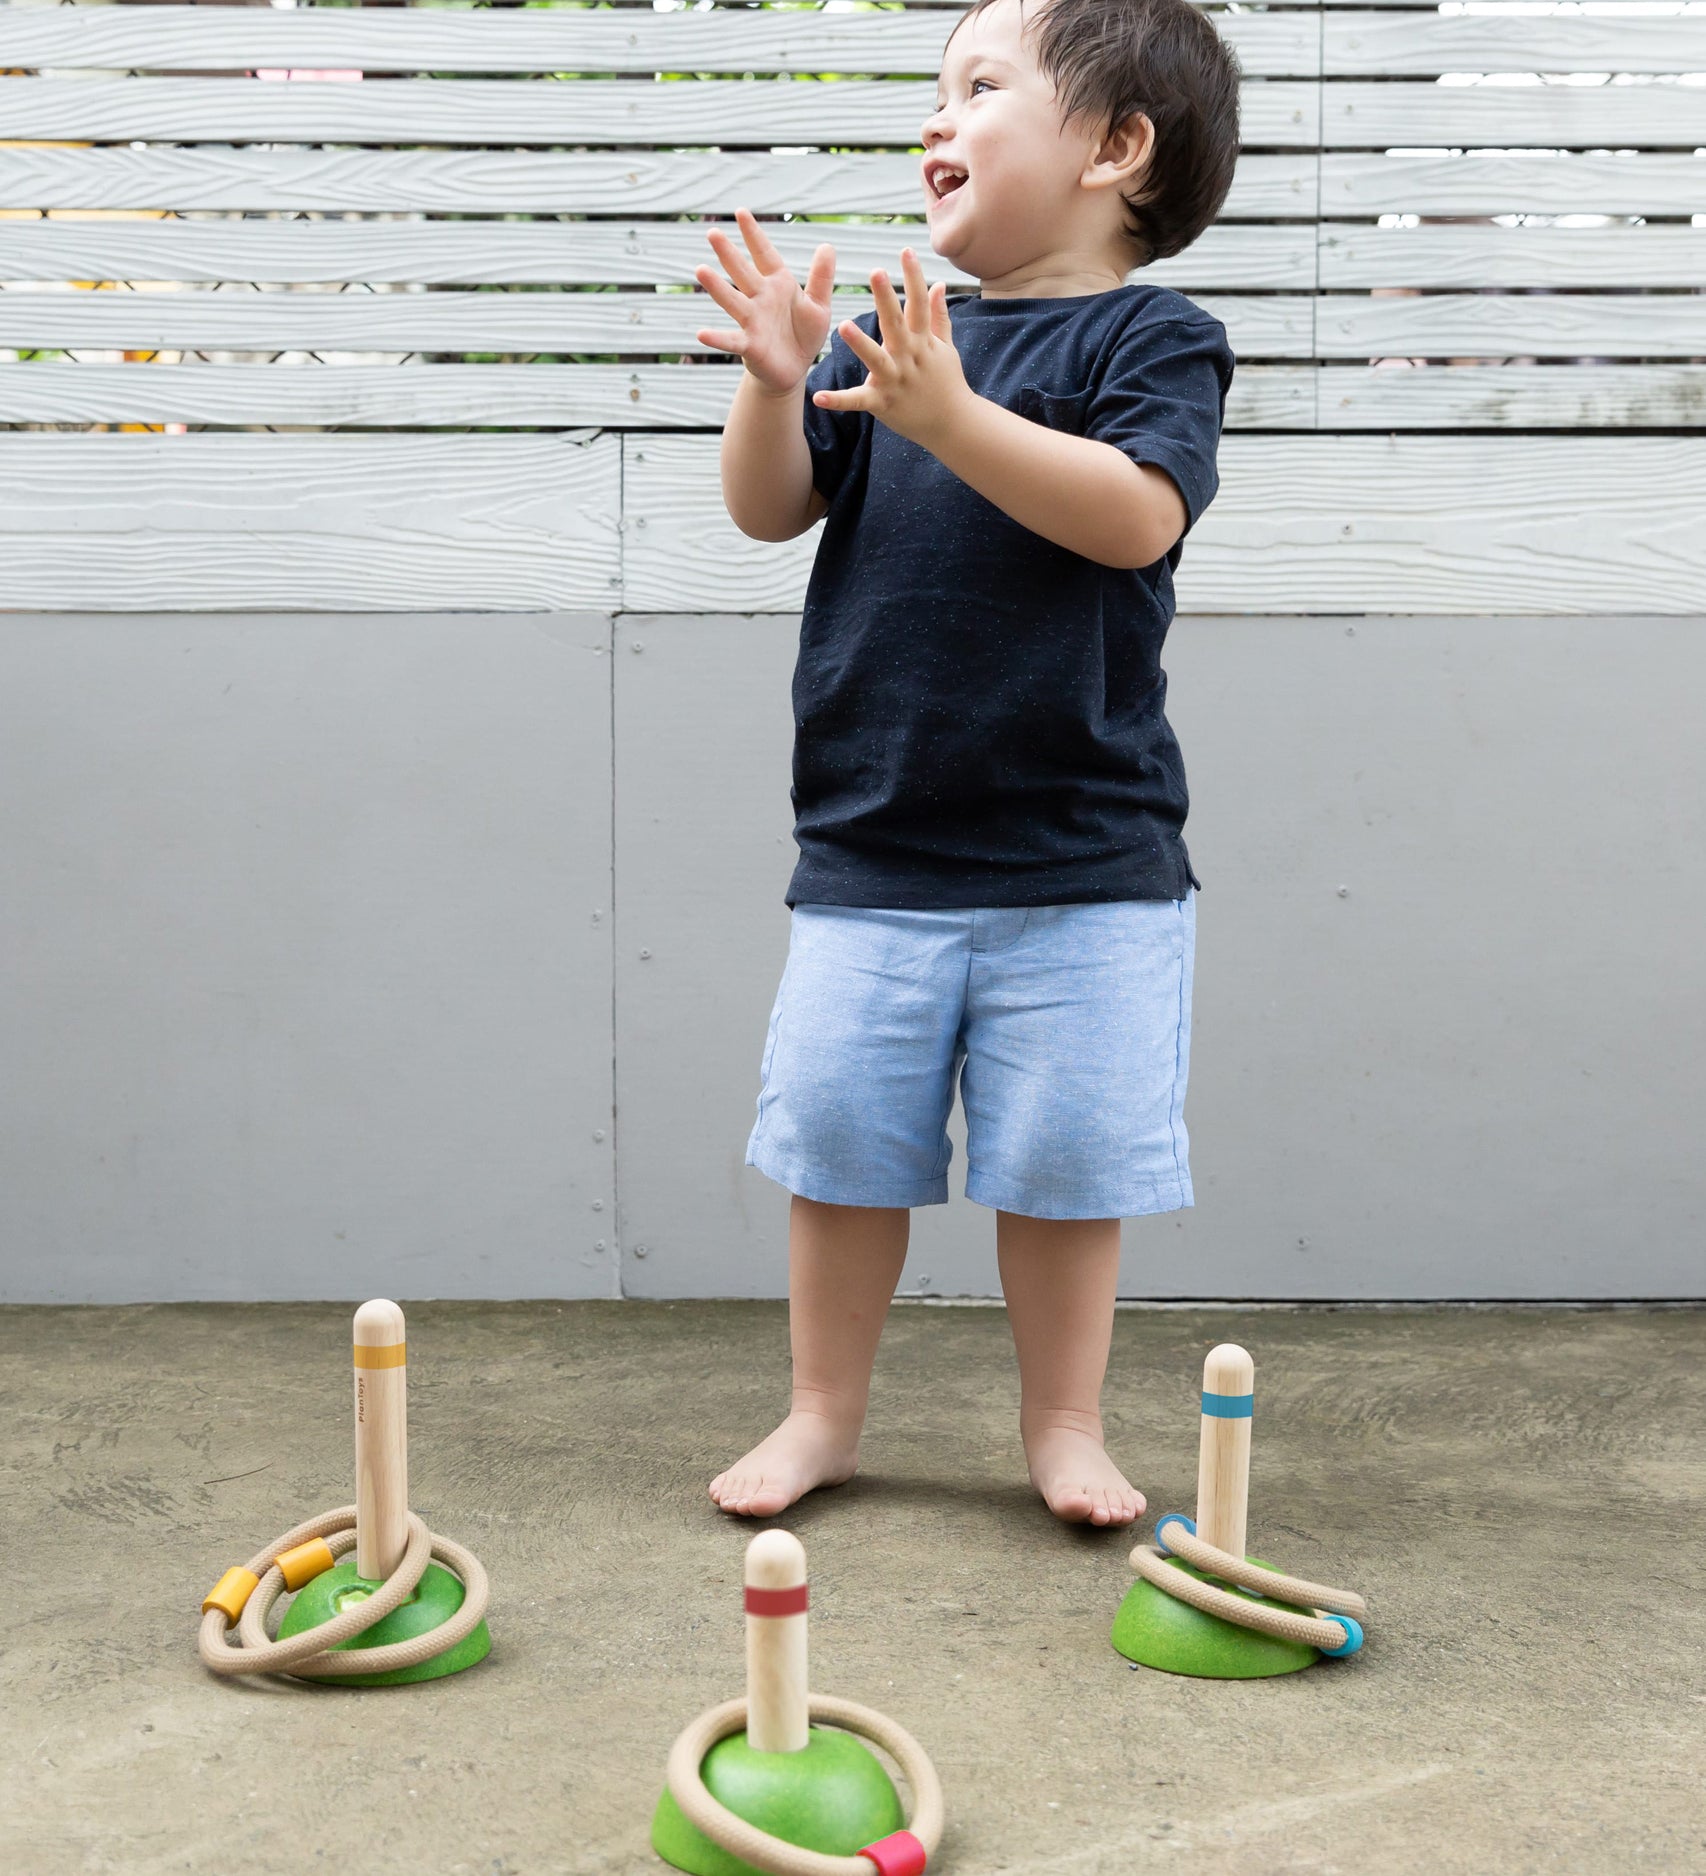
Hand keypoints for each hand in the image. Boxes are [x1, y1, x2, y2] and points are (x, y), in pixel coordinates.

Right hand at [695, 206, 835, 394]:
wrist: (794, 369)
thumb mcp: (819, 305)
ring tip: (700, 270)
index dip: (753, 235)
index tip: (740, 212)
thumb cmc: (804, 335)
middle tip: (712, 233)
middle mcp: (761, 299)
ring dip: (717, 287)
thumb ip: (822, 277)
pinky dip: (717, 338)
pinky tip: (701, 334)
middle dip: (728, 253)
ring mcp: (752, 321)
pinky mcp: (750, 345)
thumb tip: (827, 245)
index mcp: (778, 285)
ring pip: (733, 301)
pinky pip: (731, 340)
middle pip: (742, 272)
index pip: (764, 254)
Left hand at [811, 247, 971, 450]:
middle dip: (886, 298)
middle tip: (876, 272)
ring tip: (842, 326)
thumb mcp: (947, 347)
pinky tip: (818, 397)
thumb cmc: (947, 382)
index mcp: (923, 341)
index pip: (919, 304)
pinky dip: (838, 400)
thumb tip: (938, 283)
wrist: (953, 424)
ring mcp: (895, 380)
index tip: (906, 251)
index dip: (913, 277)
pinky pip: (857, 401)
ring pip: (876, 359)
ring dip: (860, 343)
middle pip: (896, 323)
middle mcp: (909, 357)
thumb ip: (939, 316)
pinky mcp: (882, 403)